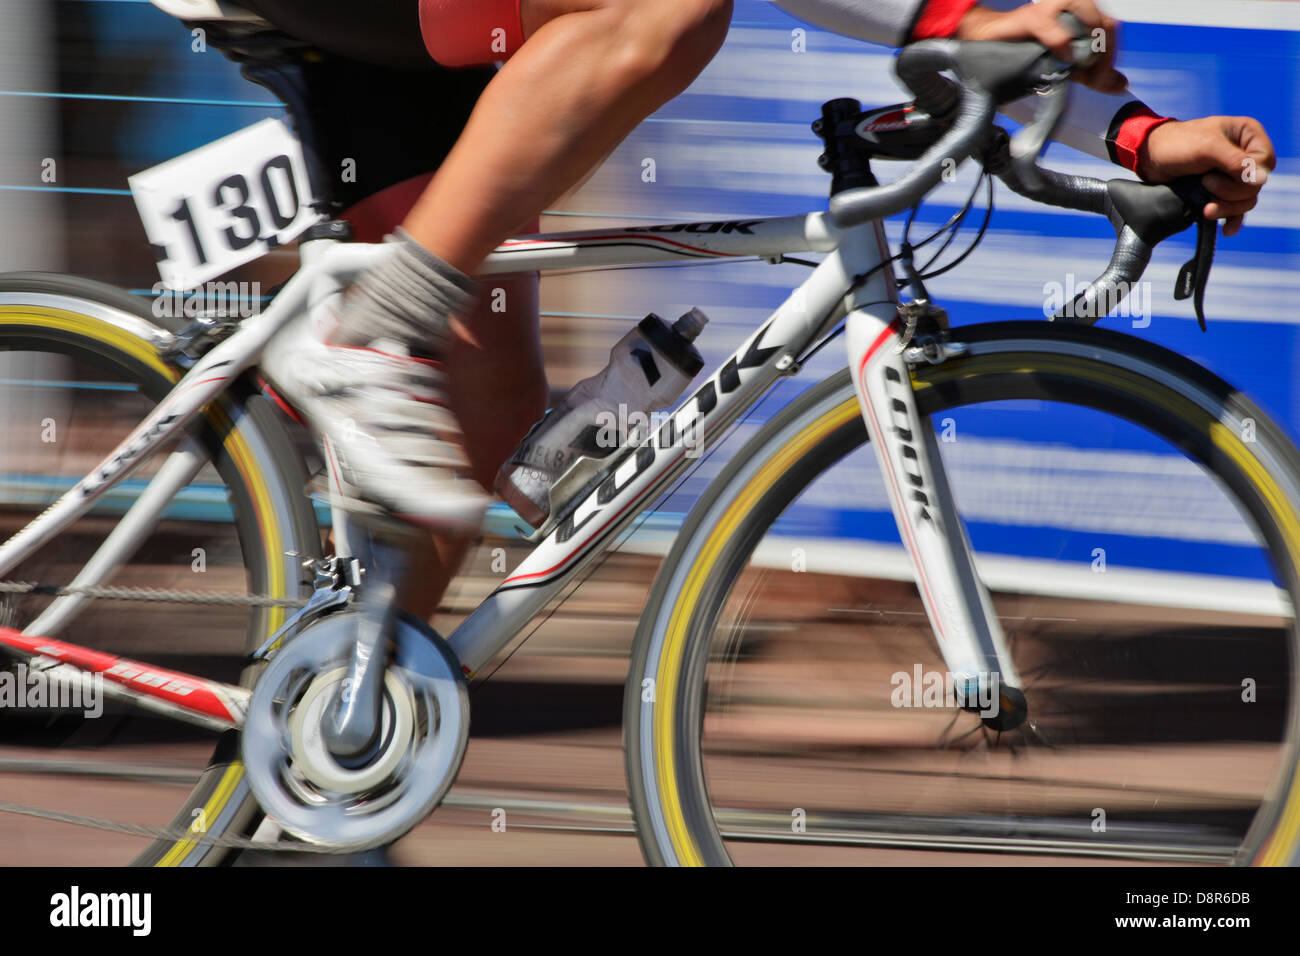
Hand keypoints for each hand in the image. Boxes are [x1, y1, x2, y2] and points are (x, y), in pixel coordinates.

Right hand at [956, 0, 1125, 93]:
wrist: (988, 42)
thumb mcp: (1065, 65)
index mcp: (1082, 13)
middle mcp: (1072, 4)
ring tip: (1078, 66)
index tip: (1104, 81)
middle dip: (1104, 55)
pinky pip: (1058, 30)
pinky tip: (1061, 59)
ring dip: (1089, 47)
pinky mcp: (1033, 16)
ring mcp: (1054, 6)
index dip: (1112, 56)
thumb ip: (1092, 73)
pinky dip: (1064, 46)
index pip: (1111, 28)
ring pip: (1090, 17)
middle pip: (1106, 23)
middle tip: (1094, 79)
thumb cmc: (1023, 49)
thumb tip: (1119, 84)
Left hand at [1136, 117, 1275, 235]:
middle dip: (1231, 193)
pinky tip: (1226, 230)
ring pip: (1246, 199)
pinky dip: (1231, 219)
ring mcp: (1233, 174)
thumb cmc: (1176, 144)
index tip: (1214, 176)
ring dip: (1228, 208)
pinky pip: (1236, 209)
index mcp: (1248, 135)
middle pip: (1255, 185)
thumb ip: (1235, 163)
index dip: (1245, 176)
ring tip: (1206, 209)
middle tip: (1205, 185)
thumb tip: (1262, 180)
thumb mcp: (1207, 148)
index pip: (1265, 163)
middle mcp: (1245, 155)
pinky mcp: (1221, 191)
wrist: (1150, 158)